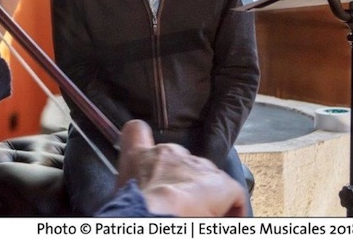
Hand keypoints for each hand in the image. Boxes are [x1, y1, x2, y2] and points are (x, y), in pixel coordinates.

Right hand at [117, 120, 246, 216]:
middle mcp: (169, 153)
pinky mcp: (222, 182)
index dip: (142, 137)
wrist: (156, 215)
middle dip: (182, 179)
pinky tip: (222, 221)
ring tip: (200, 216)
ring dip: (204, 195)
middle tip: (180, 204)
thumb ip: (126, 183)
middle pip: (180, 159)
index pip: (136, 131)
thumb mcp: (119, 192)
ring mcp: (197, 165)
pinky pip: (233, 196)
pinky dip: (231, 210)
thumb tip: (127, 194)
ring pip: (206, 177)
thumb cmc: (134, 208)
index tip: (148, 152)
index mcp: (140, 157)